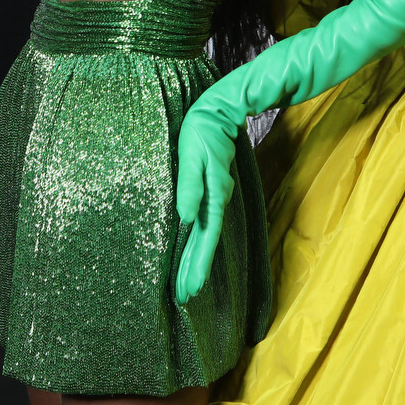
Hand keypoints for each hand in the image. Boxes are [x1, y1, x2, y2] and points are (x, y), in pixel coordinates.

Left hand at [172, 98, 240, 304]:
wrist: (219, 109)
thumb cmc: (202, 130)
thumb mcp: (194, 155)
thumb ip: (190, 186)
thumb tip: (185, 218)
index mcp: (212, 195)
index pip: (204, 238)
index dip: (197, 264)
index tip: (189, 288)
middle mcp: (216, 200)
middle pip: (205, 242)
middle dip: (196, 269)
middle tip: (185, 295)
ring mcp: (215, 196)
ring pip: (204, 235)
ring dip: (197, 259)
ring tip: (188, 283)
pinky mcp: (210, 189)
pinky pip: (204, 223)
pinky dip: (198, 241)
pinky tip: (194, 248)